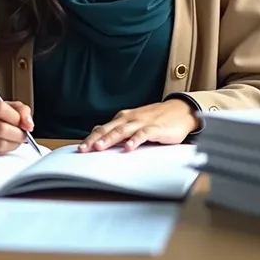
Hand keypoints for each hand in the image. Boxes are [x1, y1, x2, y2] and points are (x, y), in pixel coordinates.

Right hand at [0, 95, 33, 154]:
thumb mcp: (6, 104)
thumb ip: (21, 110)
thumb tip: (29, 124)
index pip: (0, 109)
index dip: (17, 118)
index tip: (26, 123)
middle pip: (1, 129)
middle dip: (18, 134)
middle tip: (24, 134)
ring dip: (14, 143)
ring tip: (17, 139)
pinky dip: (7, 149)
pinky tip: (8, 143)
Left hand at [78, 99, 197, 152]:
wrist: (180, 111)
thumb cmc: (156, 119)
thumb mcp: (135, 122)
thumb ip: (118, 129)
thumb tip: (98, 135)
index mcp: (123, 118)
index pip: (103, 128)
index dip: (91, 138)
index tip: (79, 148)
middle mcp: (130, 119)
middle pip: (109, 129)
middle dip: (95, 139)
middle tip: (83, 149)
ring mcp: (142, 122)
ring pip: (122, 131)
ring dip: (110, 139)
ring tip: (99, 147)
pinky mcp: (155, 128)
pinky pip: (143, 134)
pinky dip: (134, 140)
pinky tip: (128, 148)